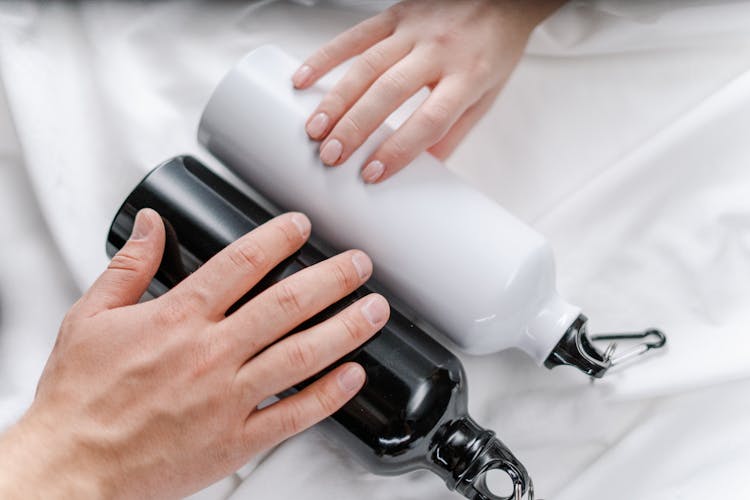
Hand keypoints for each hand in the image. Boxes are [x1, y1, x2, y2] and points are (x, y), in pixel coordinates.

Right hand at [0, 209, 387, 498]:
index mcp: (176, 319)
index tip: (302, 225)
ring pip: (300, 355)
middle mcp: (209, 354)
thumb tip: (152, 224)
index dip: (278, 238)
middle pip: (285, 304)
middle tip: (360, 262)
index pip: (241, 264)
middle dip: (331, 277)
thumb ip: (129, 266)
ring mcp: (227, 398)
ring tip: (375, 308)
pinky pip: (293, 414)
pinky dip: (328, 394)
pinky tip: (354, 375)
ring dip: (345, 328)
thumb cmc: (80, 396)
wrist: (72, 466)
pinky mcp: (235, 439)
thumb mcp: (90, 317)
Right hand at [293, 0, 564, 182]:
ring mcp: (414, 29)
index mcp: (467, 76)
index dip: (399, 150)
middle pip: (389, 92)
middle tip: (331, 156)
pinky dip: (326, 56)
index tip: (373, 173)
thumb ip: (453, 132)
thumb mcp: (486, 96)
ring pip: (367, 66)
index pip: (429, 120)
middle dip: (355, 128)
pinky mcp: (396, 14)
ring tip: (316, 129)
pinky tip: (304, 78)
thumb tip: (426, 169)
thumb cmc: (494, 47)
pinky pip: (355, 35)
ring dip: (336, 100)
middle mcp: (439, 50)